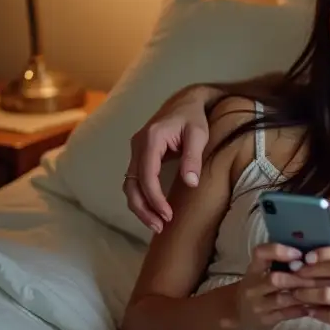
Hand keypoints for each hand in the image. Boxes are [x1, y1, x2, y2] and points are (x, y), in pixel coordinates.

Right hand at [125, 86, 210, 232]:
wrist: (185, 102)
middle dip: (144, 208)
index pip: (147, 175)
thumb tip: (190, 183)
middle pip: (132, 184)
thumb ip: (193, 157)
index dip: (155, 199)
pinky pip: (135, 181)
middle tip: (160, 227)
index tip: (168, 215)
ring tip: (157, 225)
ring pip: (130, 185)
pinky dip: (141, 198)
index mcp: (151, 139)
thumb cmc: (194, 117)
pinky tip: (154, 211)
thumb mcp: (199, 134)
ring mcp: (136, 151)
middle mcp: (137, 146)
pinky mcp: (139, 157)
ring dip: (140, 207)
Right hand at [229, 243, 318, 329]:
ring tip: (327, 289)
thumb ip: (280, 260)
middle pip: (275, 279)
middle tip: (326, 275)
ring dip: (307, 294)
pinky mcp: (265, 320)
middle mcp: (253, 286)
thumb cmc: (259, 284)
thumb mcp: (262, 269)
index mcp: (253, 268)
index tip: (299, 253)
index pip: (260, 253)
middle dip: (302, 277)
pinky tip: (318, 304)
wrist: (238, 310)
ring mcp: (258, 305)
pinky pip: (287, 314)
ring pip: (283, 299)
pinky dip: (304, 308)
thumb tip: (313, 252)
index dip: (279, 251)